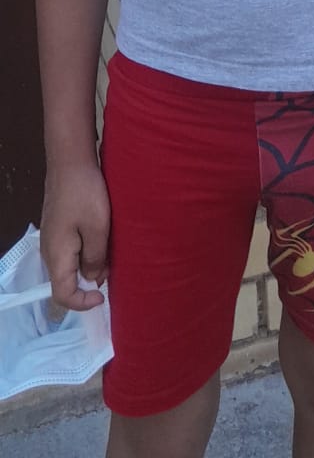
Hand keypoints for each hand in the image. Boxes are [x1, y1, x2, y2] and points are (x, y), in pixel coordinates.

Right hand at [40, 161, 110, 311]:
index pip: (62, 296)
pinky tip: (101, 239)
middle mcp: (49, 253)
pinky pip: (70, 251)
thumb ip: (96, 258)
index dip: (83, 303)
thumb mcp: (98, 228)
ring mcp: (52, 240)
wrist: (70, 162)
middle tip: (112, 269)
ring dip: (89, 266)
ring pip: (69, 266)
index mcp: (57, 257)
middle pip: (65, 282)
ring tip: (110, 252)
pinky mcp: (58, 228)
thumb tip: (93, 279)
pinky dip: (86, 253)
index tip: (103, 296)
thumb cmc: (85, 194)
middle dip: (89, 283)